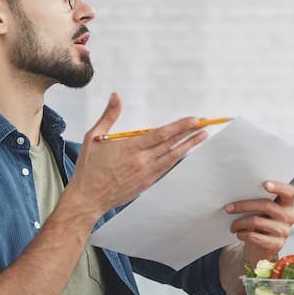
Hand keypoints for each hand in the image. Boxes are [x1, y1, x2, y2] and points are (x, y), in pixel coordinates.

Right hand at [65, 93, 208, 218]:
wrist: (87, 199)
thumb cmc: (88, 168)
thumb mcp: (93, 138)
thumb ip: (109, 116)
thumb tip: (116, 96)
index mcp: (130, 149)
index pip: (161, 134)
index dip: (180, 126)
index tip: (194, 120)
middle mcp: (141, 161)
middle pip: (172, 145)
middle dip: (190, 133)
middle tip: (205, 124)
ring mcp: (146, 174)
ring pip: (172, 157)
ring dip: (189, 145)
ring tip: (202, 136)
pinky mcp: (147, 183)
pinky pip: (166, 168)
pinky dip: (177, 158)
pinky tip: (184, 151)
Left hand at [223, 181, 293, 264]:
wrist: (261, 249)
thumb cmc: (260, 224)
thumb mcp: (261, 211)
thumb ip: (257, 200)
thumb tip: (237, 193)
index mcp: (287, 204)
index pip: (288, 192)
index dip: (278, 187)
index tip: (265, 184)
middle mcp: (288, 216)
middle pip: (266, 205)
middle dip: (244, 205)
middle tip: (228, 208)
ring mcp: (284, 231)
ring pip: (257, 221)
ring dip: (239, 222)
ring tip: (232, 225)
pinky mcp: (276, 244)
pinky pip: (255, 236)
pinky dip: (243, 234)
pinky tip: (239, 234)